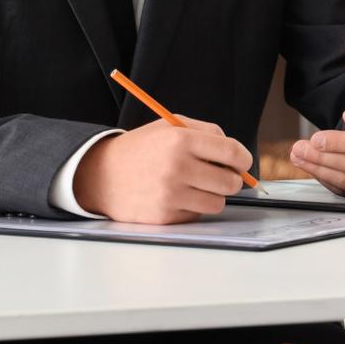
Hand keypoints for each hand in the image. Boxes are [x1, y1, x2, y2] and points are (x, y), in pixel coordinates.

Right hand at [73, 117, 252, 223]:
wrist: (101, 174)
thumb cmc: (142, 148)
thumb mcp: (172, 127)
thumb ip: (208, 133)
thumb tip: (238, 155)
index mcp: (181, 140)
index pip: (232, 152)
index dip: (244, 159)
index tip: (243, 163)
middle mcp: (177, 167)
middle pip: (230, 182)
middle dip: (233, 179)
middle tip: (223, 176)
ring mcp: (170, 194)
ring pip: (217, 202)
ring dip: (213, 195)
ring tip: (197, 185)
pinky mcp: (164, 216)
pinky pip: (197, 214)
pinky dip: (193, 207)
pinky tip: (177, 195)